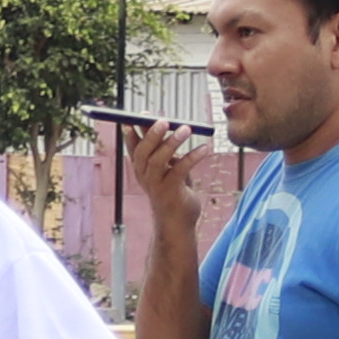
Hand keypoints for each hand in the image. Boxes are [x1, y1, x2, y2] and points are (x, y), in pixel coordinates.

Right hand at [107, 113, 197, 229]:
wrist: (176, 223)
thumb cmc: (173, 191)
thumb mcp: (166, 167)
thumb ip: (164, 148)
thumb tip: (164, 122)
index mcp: (141, 168)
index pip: (133, 147)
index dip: (133, 131)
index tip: (138, 115)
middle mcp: (144, 176)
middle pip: (143, 152)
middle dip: (152, 135)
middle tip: (164, 120)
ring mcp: (156, 185)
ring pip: (159, 160)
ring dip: (172, 142)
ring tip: (187, 129)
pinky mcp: (171, 192)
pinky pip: (180, 170)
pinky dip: (193, 157)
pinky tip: (205, 148)